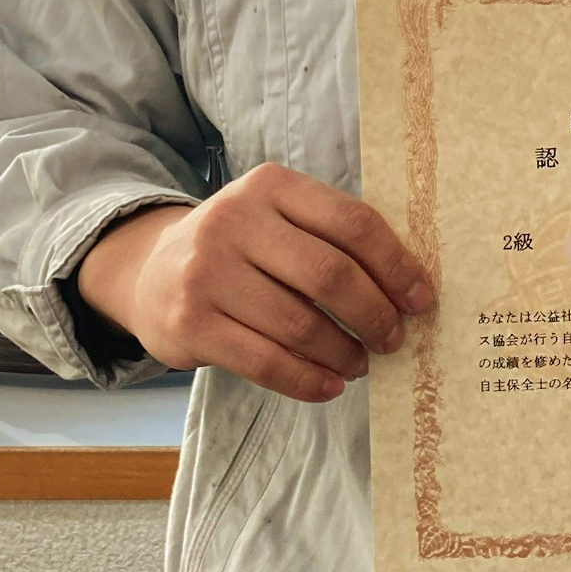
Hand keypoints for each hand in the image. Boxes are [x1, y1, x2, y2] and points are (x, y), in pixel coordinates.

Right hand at [75, 166, 434, 404]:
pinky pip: (266, 362)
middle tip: (393, 338)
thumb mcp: (277, 219)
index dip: (395, 265)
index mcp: (270, 186)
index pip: (351, 222)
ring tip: (361, 363)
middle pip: (329, 274)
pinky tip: (330, 385)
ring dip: (344, 352)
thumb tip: (408, 288)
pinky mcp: (190, 324)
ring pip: (299, 324)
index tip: (420, 299)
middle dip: (374, 314)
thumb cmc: (239, 248)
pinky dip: (308, 380)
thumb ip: (331, 237)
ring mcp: (206, 273)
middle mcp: (233, 221)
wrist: (149, 272)